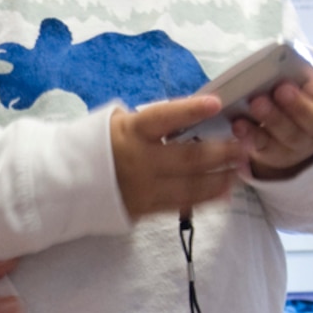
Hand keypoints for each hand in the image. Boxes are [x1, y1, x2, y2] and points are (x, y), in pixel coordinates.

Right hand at [109, 94, 244, 220]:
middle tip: (245, 145)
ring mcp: (143, 188)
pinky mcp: (144, 209)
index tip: (217, 103)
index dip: (191, 110)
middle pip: (189, 158)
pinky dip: (205, 198)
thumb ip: (150, 121)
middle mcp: (139, 161)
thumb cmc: (97, 145)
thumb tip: (189, 115)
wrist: (67, 182)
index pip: (164, 118)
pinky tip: (224, 192)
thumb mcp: (116, 123)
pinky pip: (180, 204)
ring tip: (241, 169)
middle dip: (222, 152)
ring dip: (220, 178)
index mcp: (131, 132)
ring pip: (190, 186)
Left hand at [237, 72, 312, 177]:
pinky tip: (239, 125)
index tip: (312, 84)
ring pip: (290, 136)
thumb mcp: (305, 83)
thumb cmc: (298, 96)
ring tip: (257, 104)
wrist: (291, 128)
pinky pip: (265, 148)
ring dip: (273, 119)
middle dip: (298, 106)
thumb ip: (299, 76)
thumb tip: (279, 65)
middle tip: (280, 90)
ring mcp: (300, 146)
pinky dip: (251, 136)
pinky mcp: (276, 155)